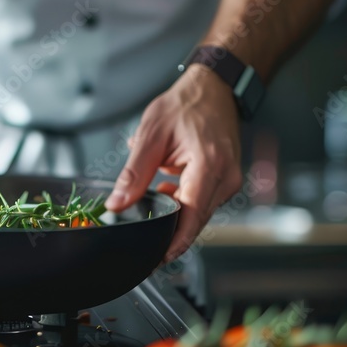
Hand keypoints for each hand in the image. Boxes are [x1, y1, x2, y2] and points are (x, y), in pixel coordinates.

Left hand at [104, 64, 242, 260]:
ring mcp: (229, 181)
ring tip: (154, 191)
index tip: (156, 258)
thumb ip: (134, 173)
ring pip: (198, 213)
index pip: (192, 216)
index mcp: (210, 164)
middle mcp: (225, 177)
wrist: (214, 88)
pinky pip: (202, 202)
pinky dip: (182, 201)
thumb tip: (117, 204)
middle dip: (169, 230)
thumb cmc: (186, 104)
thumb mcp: (151, 135)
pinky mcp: (225, 181)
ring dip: (174, 211)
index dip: (173, 241)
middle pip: (195, 220)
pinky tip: (166, 186)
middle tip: (142, 235)